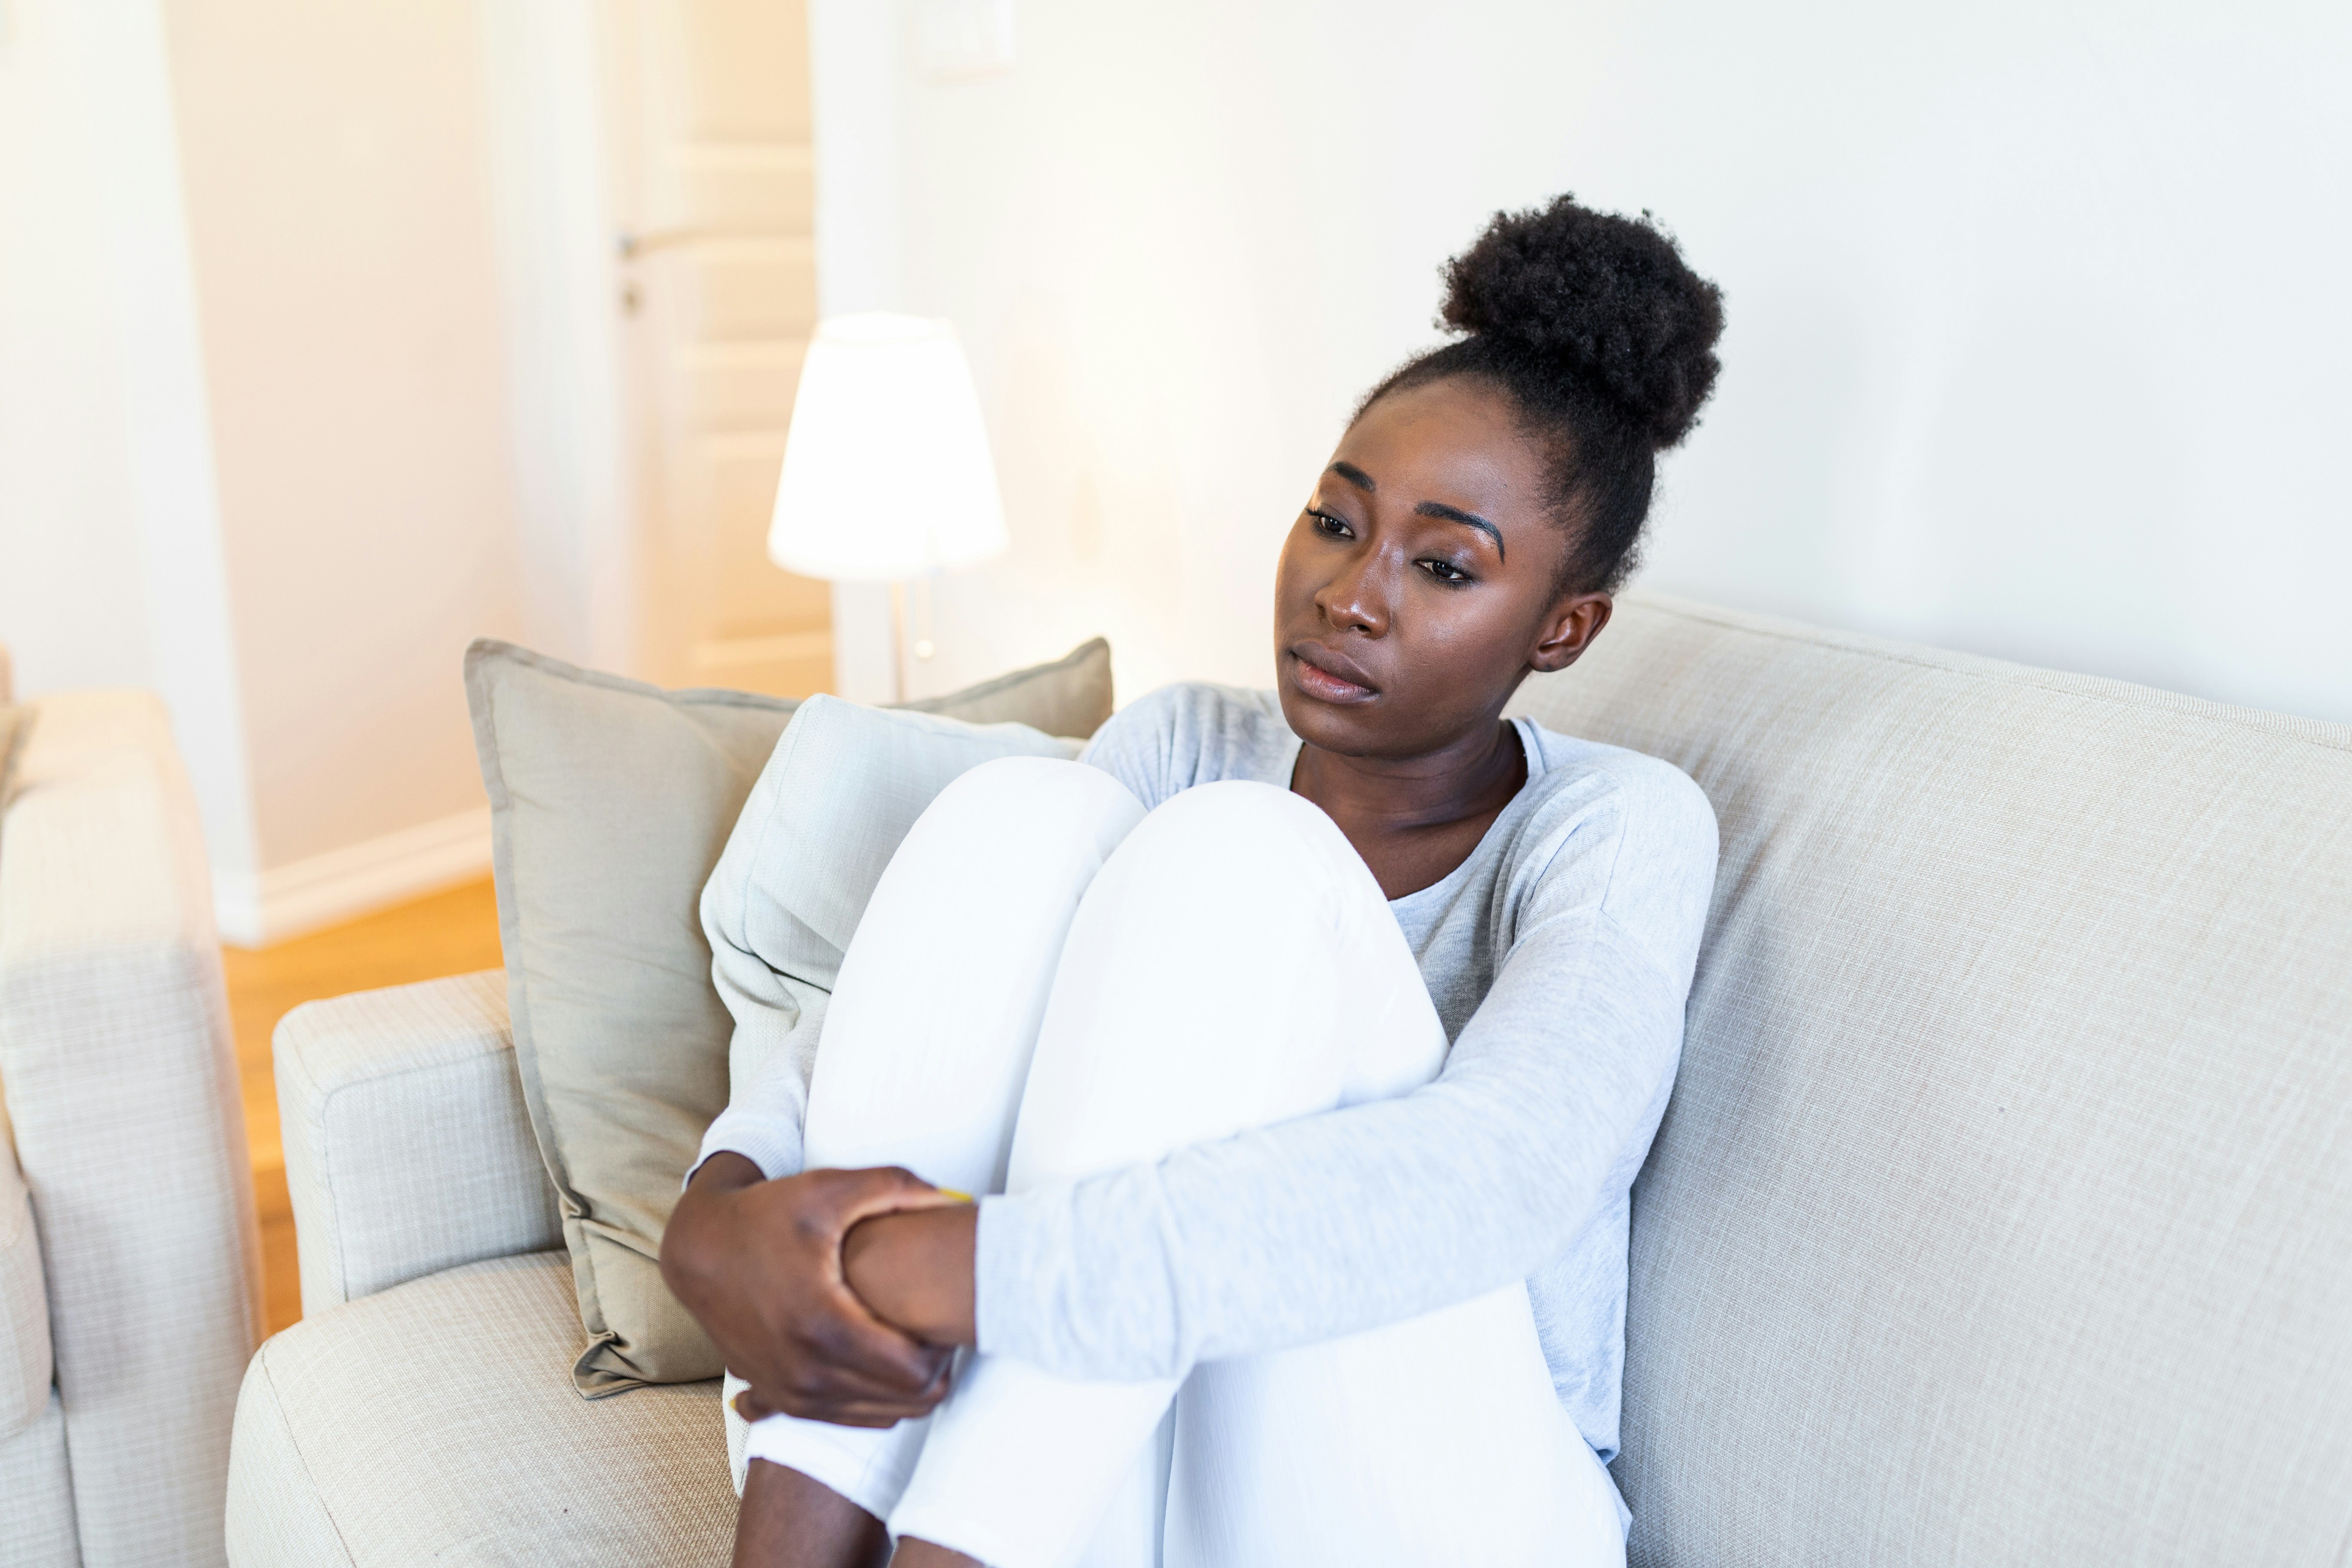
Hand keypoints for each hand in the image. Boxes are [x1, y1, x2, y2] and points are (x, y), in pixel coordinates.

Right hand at [660, 1154, 958, 1427]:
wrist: (700, 1249)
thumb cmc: (766, 1215)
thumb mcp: (828, 1189)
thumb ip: (895, 1188)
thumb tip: (953, 1199)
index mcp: (823, 1325)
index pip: (915, 1370)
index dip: (943, 1346)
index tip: (943, 1313)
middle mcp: (805, 1371)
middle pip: (907, 1399)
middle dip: (934, 1366)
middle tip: (937, 1326)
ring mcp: (790, 1392)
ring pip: (881, 1417)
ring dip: (907, 1387)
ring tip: (912, 1338)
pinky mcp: (781, 1398)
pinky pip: (848, 1420)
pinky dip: (874, 1399)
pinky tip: (881, 1360)